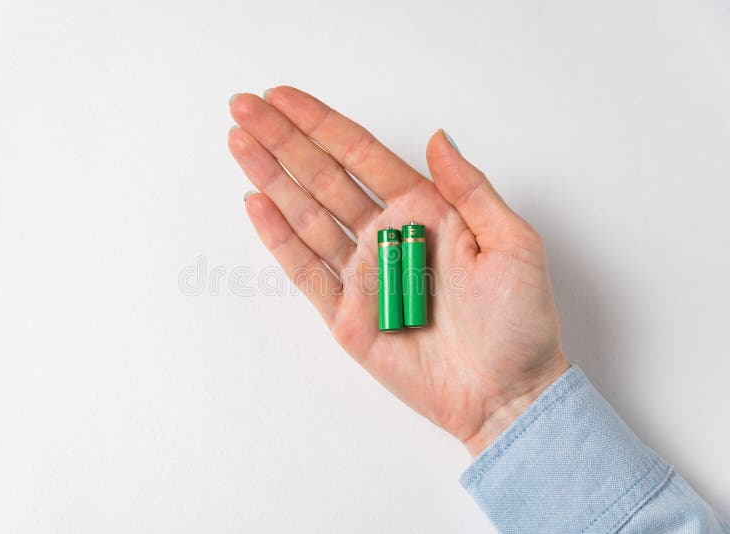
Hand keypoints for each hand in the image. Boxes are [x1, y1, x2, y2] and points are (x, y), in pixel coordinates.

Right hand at [228, 87, 568, 455]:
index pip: (362, 156)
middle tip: (244, 107)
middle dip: (283, 141)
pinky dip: (279, 238)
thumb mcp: (512, 243)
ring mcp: (362, 275)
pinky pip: (305, 270)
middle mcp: (386, 236)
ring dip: (271, 178)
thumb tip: (439, 138)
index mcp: (424, 212)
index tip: (284, 98)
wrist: (506, 392)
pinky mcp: (346, 314)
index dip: (322, 125)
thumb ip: (471, 190)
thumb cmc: (519, 321)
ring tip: (239, 143)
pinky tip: (256, 204)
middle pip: (324, 177)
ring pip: (307, 216)